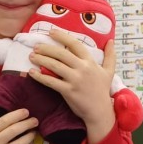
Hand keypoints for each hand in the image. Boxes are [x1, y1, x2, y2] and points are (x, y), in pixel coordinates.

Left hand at [29, 29, 115, 143]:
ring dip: (41, 59)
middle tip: (36, 46)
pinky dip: (40, 76)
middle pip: (61, 53)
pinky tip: (32, 72)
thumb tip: (111, 41)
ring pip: (54, 65)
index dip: (62, 36)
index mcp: (90, 62)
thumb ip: (110, 56)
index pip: (75, 44)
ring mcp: (75, 80)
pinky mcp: (68, 91)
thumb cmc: (102, 91)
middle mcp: (82, 68)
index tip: (51, 32)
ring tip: (31, 56)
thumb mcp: (109, 72)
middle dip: (46, 48)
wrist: (99, 111)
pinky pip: (51, 81)